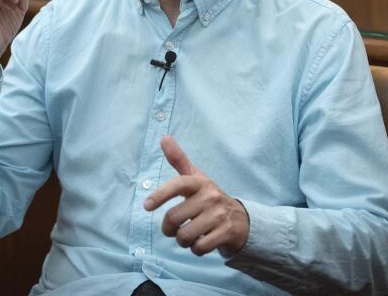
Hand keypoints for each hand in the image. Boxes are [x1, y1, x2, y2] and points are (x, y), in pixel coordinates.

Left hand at [144, 136, 248, 255]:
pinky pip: (199, 248)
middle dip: (168, 228)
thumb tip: (164, 137)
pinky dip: (196, 249)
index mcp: (199, 182)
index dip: (160, 194)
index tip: (146, 205)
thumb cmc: (209, 197)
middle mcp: (210, 196)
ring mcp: (219, 215)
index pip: (177, 184)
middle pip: (174, 218)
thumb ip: (179, 159)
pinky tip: (201, 242)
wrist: (240, 219)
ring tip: (188, 235)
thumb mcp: (195, 177)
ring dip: (182, 241)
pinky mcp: (226, 233)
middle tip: (173, 228)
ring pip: (185, 236)